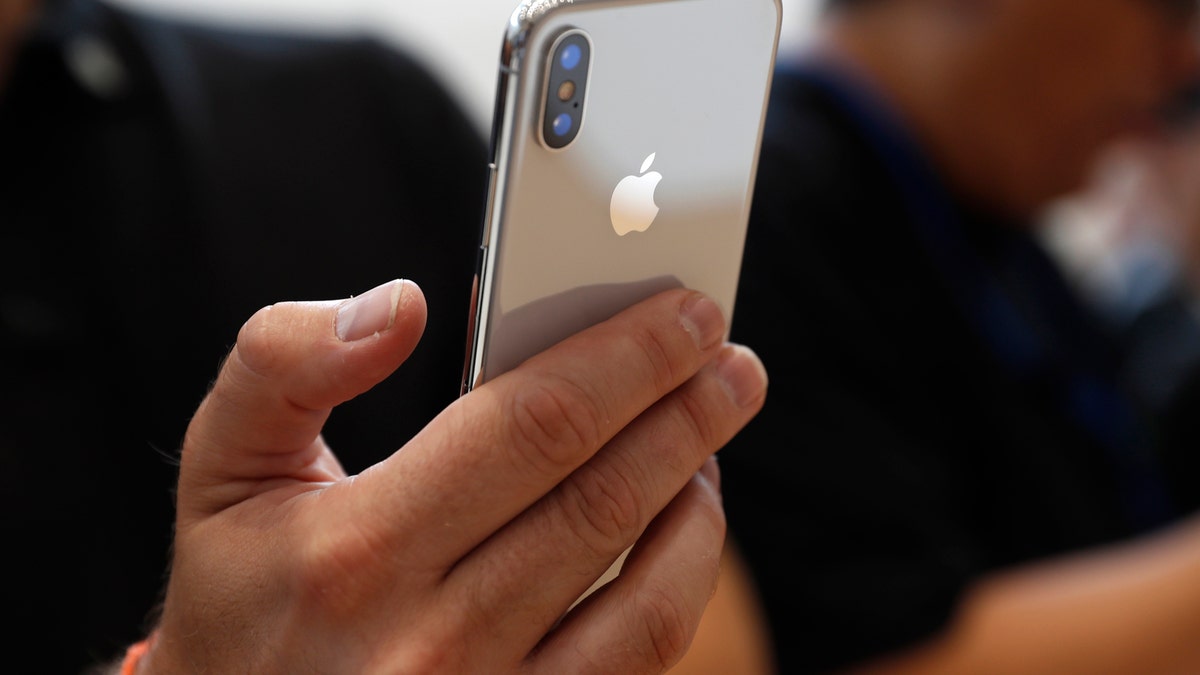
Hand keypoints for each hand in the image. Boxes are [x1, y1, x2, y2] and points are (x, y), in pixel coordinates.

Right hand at [138, 279, 766, 673]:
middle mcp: (432, 641)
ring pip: (645, 595)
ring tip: (714, 435)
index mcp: (360, 551)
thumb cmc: (245, 600)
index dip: (625, 358)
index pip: (531, 426)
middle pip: (602, 499)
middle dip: (688, 412)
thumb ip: (282, 363)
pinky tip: (682, 525)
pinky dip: (681, 583)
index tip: (682, 314)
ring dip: (698, 497)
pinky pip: (639, 661)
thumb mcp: (224, 471)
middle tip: (732, 360)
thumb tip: (399, 307)